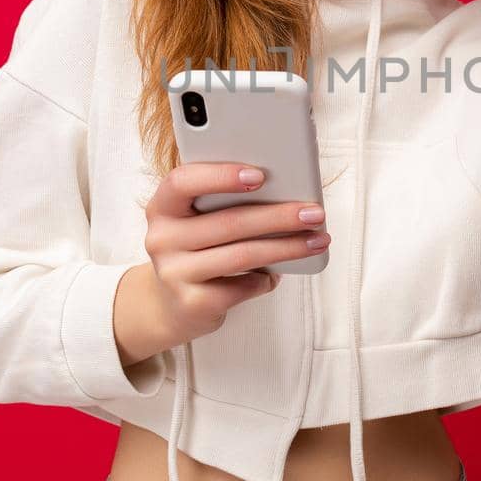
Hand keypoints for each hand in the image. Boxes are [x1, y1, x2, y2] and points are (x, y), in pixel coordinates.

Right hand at [141, 162, 330, 343]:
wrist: (170, 304)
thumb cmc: (196, 249)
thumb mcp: (196, 221)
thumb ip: (222, 203)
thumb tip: (286, 194)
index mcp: (163, 206)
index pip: (183, 182)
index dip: (220, 177)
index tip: (260, 176)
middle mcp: (162, 238)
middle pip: (229, 222)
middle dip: (279, 216)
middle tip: (314, 213)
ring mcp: (174, 273)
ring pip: (242, 255)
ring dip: (286, 248)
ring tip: (317, 241)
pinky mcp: (192, 303)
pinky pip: (242, 288)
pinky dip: (265, 280)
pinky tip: (277, 275)